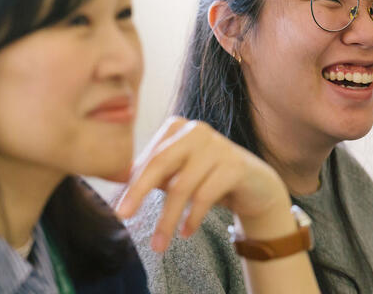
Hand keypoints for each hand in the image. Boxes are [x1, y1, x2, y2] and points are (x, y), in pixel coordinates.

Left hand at [115, 116, 291, 252]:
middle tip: (124, 216)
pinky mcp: (235, 165)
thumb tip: (117, 195)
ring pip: (182, 186)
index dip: (130, 183)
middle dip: (139, 192)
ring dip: (168, 219)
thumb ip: (151, 178)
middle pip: (160, 163)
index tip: (117, 208)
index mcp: (176, 128)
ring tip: (159, 244)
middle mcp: (195, 131)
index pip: (148, 157)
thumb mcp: (177, 175)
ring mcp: (217, 145)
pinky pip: (205, 196)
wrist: (255, 185)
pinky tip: (186, 233)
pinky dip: (192, 218)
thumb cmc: (208, 179)